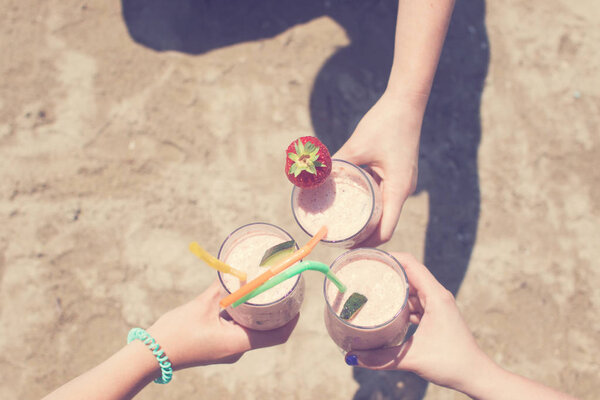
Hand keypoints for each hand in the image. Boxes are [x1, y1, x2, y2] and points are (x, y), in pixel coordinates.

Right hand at [148, 280, 298, 369]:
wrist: (150, 355)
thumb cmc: (175, 332)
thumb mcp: (201, 305)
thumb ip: (222, 288)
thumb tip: (238, 270)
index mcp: (238, 343)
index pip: (277, 335)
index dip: (292, 318)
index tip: (297, 300)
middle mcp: (236, 349)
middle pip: (267, 331)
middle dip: (276, 311)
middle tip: (281, 287)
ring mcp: (227, 349)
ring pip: (252, 329)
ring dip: (259, 312)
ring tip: (263, 289)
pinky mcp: (218, 346)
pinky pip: (238, 330)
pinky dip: (243, 316)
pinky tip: (240, 299)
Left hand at [334, 92, 421, 245]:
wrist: (406, 103)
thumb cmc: (385, 123)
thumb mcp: (356, 146)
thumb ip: (336, 163)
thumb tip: (312, 178)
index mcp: (398, 189)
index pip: (385, 230)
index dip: (367, 244)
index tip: (346, 249)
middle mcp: (403, 190)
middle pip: (385, 225)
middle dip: (364, 238)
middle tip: (340, 241)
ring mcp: (402, 183)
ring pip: (385, 212)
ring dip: (367, 223)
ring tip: (344, 228)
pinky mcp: (398, 174)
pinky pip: (384, 197)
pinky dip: (371, 206)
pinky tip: (353, 205)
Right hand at [346, 253, 493, 390]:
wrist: (475, 375)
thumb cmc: (451, 363)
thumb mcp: (412, 359)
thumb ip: (381, 358)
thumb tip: (352, 356)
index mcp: (435, 296)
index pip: (410, 263)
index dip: (390, 257)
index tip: (369, 258)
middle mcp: (437, 295)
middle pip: (409, 272)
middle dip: (387, 271)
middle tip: (363, 273)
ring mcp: (437, 305)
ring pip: (412, 287)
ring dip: (394, 287)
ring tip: (370, 288)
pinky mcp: (436, 315)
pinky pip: (416, 301)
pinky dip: (401, 302)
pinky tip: (386, 309)